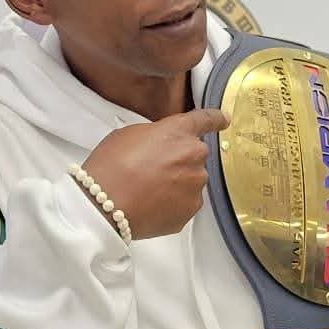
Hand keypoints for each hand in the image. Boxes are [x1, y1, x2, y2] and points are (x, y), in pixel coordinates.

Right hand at [82, 108, 227, 238]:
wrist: (105, 204)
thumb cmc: (111, 167)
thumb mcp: (128, 134)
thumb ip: (154, 135)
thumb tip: (160, 143)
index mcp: (179, 132)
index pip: (205, 120)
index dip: (215, 119)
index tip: (223, 120)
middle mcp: (194, 156)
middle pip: (195, 155)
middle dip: (179, 161)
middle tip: (151, 169)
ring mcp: (195, 184)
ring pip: (191, 181)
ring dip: (176, 183)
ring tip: (147, 190)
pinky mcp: (191, 209)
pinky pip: (186, 203)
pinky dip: (172, 204)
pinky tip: (151, 204)